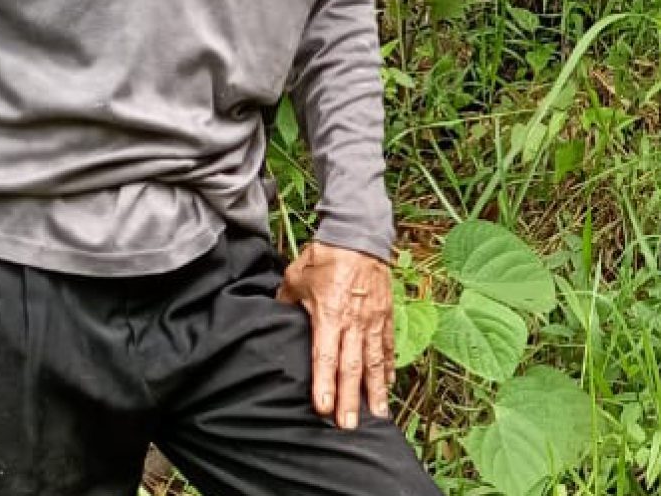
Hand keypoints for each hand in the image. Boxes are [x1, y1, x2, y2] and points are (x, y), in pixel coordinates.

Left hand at [278, 241, 393, 428]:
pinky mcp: (385, 315)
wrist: (360, 234)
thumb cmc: (325, 256)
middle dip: (350, 399)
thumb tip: (272, 318)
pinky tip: (387, 385)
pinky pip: (387, 346)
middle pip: (351, 367)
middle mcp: (353, 322)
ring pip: (374, 362)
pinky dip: (388, 367)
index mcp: (329, 315)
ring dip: (375, 391)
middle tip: (350, 426)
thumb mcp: (296, 277)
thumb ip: (286, 302)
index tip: (323, 409)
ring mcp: (373, 320)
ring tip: (377, 415)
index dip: (323, 384)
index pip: (325, 356)